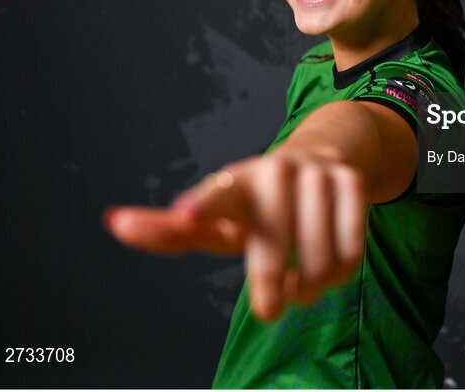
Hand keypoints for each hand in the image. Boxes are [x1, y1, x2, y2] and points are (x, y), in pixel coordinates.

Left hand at [105, 150, 367, 320]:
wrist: (321, 156)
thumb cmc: (257, 202)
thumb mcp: (217, 219)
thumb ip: (170, 230)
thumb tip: (114, 222)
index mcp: (235, 182)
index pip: (217, 196)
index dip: (202, 207)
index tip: (185, 214)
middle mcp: (275, 170)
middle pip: (272, 247)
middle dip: (272, 286)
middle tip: (271, 309)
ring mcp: (316, 173)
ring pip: (316, 254)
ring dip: (309, 286)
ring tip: (301, 286)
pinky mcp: (350, 181)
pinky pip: (349, 248)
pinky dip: (338, 272)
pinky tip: (327, 271)